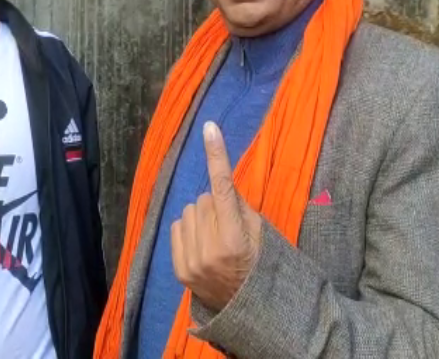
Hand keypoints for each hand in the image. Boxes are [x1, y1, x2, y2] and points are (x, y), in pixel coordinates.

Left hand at [171, 121, 261, 311]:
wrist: (247, 310)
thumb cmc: (260, 265)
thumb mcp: (261, 233)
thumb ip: (239, 206)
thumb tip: (220, 179)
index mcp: (235, 239)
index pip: (224, 187)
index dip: (217, 156)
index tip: (210, 128)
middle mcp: (210, 249)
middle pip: (204, 199)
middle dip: (216, 206)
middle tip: (229, 227)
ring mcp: (191, 260)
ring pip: (189, 211)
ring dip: (201, 217)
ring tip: (216, 238)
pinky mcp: (179, 268)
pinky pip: (177, 226)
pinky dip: (189, 229)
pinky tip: (202, 244)